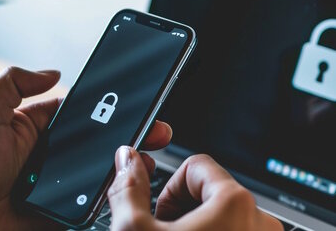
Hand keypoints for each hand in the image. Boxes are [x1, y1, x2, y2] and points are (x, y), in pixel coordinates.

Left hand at [0, 67, 172, 229]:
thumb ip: (12, 83)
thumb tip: (52, 72)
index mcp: (39, 129)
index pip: (82, 113)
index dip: (109, 107)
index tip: (135, 101)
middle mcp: (54, 154)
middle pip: (99, 141)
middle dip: (129, 133)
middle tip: (155, 129)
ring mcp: (61, 182)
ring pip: (102, 170)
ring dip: (126, 163)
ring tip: (147, 155)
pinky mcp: (63, 208)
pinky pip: (92, 201)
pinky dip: (111, 194)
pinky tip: (128, 184)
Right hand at [107, 150, 282, 229]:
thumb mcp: (135, 230)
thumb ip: (127, 188)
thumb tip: (125, 159)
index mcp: (234, 203)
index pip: (195, 166)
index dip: (169, 187)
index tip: (158, 210)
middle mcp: (258, 221)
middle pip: (209, 191)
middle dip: (181, 210)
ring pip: (221, 217)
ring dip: (195, 227)